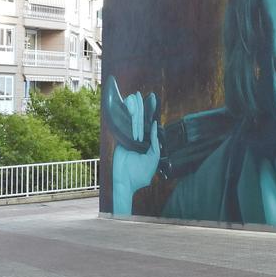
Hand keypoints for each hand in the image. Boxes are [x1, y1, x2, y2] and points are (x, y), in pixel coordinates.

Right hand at [110, 89, 159, 214]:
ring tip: (137, 97)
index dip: (151, 113)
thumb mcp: (153, 157)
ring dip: (135, 109)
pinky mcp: (120, 140)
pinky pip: (122, 127)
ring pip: (131, 121)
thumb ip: (154, 142)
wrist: (127, 182)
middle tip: (146, 95)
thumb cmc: (142, 173)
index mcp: (147, 143)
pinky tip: (128, 107)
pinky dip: (125, 117)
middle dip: (144, 107)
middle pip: (141, 120)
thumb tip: (155, 125)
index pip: (149, 125)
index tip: (153, 99)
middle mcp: (137, 138)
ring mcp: (128, 138)